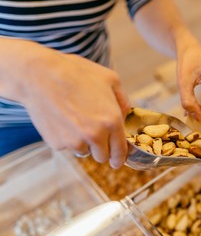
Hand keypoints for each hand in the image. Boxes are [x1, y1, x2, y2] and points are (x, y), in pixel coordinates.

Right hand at [14, 43, 129, 167]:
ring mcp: (75, 141)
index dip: (119, 158)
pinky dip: (67, 138)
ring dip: (83, 143)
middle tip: (95, 133)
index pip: (120, 151)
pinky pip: (67, 147)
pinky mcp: (57, 143)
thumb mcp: (110, 79)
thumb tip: (124, 117)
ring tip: (75, 120)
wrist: (39, 75)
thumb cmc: (76, 73)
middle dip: (101, 148)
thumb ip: (123, 102)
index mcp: (112, 121)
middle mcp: (95, 135)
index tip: (117, 162)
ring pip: (84, 152)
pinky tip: (62, 119)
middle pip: (102, 157)